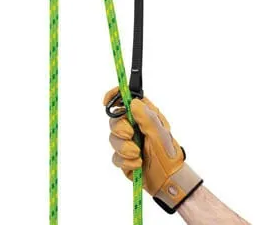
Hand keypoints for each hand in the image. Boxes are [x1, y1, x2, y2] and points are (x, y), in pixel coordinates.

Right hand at [103, 88, 202, 212]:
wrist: (169, 180)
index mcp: (144, 116)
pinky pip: (115, 157)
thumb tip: (132, 102)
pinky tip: (138, 164)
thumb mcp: (159, 133)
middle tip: (130, 135)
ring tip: (137, 154)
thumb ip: (146, 117)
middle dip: (120, 129)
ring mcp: (128, 142)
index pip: (126, 100)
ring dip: (124, 148)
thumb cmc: (168, 153)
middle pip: (114, 120)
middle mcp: (134, 126)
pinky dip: (126, 161)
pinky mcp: (124, 158)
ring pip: (113, 139)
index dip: (115, 97)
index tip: (107, 102)